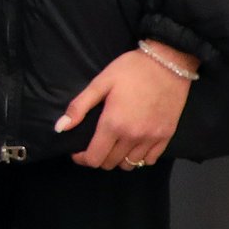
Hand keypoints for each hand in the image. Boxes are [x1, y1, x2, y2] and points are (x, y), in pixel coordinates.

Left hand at [57, 45, 195, 169]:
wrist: (167, 64)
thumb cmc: (130, 70)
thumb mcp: (100, 83)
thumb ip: (79, 107)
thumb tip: (60, 128)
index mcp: (114, 124)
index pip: (94, 158)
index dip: (81, 159)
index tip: (76, 152)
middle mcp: (133, 137)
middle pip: (111, 163)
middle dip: (97, 157)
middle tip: (93, 144)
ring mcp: (152, 139)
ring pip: (130, 165)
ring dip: (117, 159)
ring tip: (111, 145)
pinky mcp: (166, 137)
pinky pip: (150, 160)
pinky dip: (138, 158)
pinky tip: (131, 145)